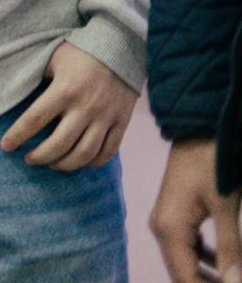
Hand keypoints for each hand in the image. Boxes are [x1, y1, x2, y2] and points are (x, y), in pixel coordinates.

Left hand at [0, 41, 137, 170]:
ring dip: (65, 165)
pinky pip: (108, 151)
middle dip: (40, 156)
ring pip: (84, 153)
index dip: (17, 136)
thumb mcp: (52, 58)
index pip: (34, 119)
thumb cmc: (79, 52)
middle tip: (28, 159)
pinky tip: (79, 162)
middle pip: (59, 144)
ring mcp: (106, 117)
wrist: (121, 47)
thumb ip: (36, 78)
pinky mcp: (123, 122)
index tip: (5, 147)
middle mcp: (86, 106)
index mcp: (64, 90)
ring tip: (51, 164)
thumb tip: (12, 94)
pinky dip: (92, 162)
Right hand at [151, 139, 241, 282]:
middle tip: (234, 282)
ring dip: (207, 276)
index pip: (185, 279)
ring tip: (232, 279)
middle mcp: (162, 229)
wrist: (197, 128)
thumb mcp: (225, 206)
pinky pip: (188, 248)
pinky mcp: (175, 215)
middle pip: (182, 274)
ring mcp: (166, 222)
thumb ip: (229, 248)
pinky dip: (205, 260)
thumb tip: (233, 282)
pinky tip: (224, 264)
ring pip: (186, 263)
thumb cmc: (212, 162)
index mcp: (170, 230)